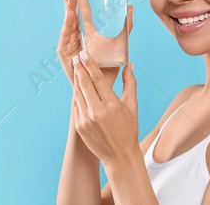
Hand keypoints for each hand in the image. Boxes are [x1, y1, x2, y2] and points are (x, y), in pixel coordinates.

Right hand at [60, 0, 128, 66]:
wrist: (98, 92)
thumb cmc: (106, 71)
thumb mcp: (120, 47)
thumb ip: (126, 29)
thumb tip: (131, 8)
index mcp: (87, 33)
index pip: (83, 11)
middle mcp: (76, 36)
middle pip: (71, 13)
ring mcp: (70, 44)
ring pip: (68, 22)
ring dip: (68, 8)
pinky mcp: (65, 54)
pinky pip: (65, 37)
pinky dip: (67, 25)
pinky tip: (70, 15)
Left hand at [68, 51, 137, 165]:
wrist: (119, 155)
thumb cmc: (128, 129)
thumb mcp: (132, 106)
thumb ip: (130, 84)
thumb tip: (129, 65)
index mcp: (112, 105)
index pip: (97, 79)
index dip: (89, 65)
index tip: (84, 54)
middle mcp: (97, 111)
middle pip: (84, 84)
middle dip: (80, 69)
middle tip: (76, 57)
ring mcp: (85, 119)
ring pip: (78, 94)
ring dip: (76, 80)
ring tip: (76, 68)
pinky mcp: (79, 126)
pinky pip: (76, 105)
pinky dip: (77, 94)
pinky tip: (78, 87)